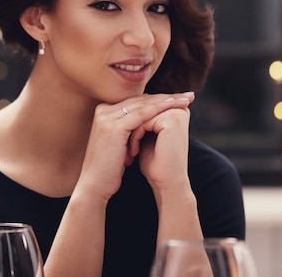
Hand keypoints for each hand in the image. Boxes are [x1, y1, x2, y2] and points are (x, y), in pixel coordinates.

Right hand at [75, 92, 193, 202]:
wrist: (94, 185)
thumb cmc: (109, 169)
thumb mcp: (120, 143)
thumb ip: (129, 129)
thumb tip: (149, 123)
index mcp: (104, 112)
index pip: (137, 101)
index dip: (159, 99)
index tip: (178, 99)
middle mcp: (104, 110)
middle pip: (141, 100)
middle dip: (166, 97)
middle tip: (187, 95)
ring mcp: (107, 117)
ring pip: (143, 104)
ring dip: (167, 101)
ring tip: (185, 100)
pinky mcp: (114, 126)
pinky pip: (142, 115)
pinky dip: (160, 109)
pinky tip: (174, 107)